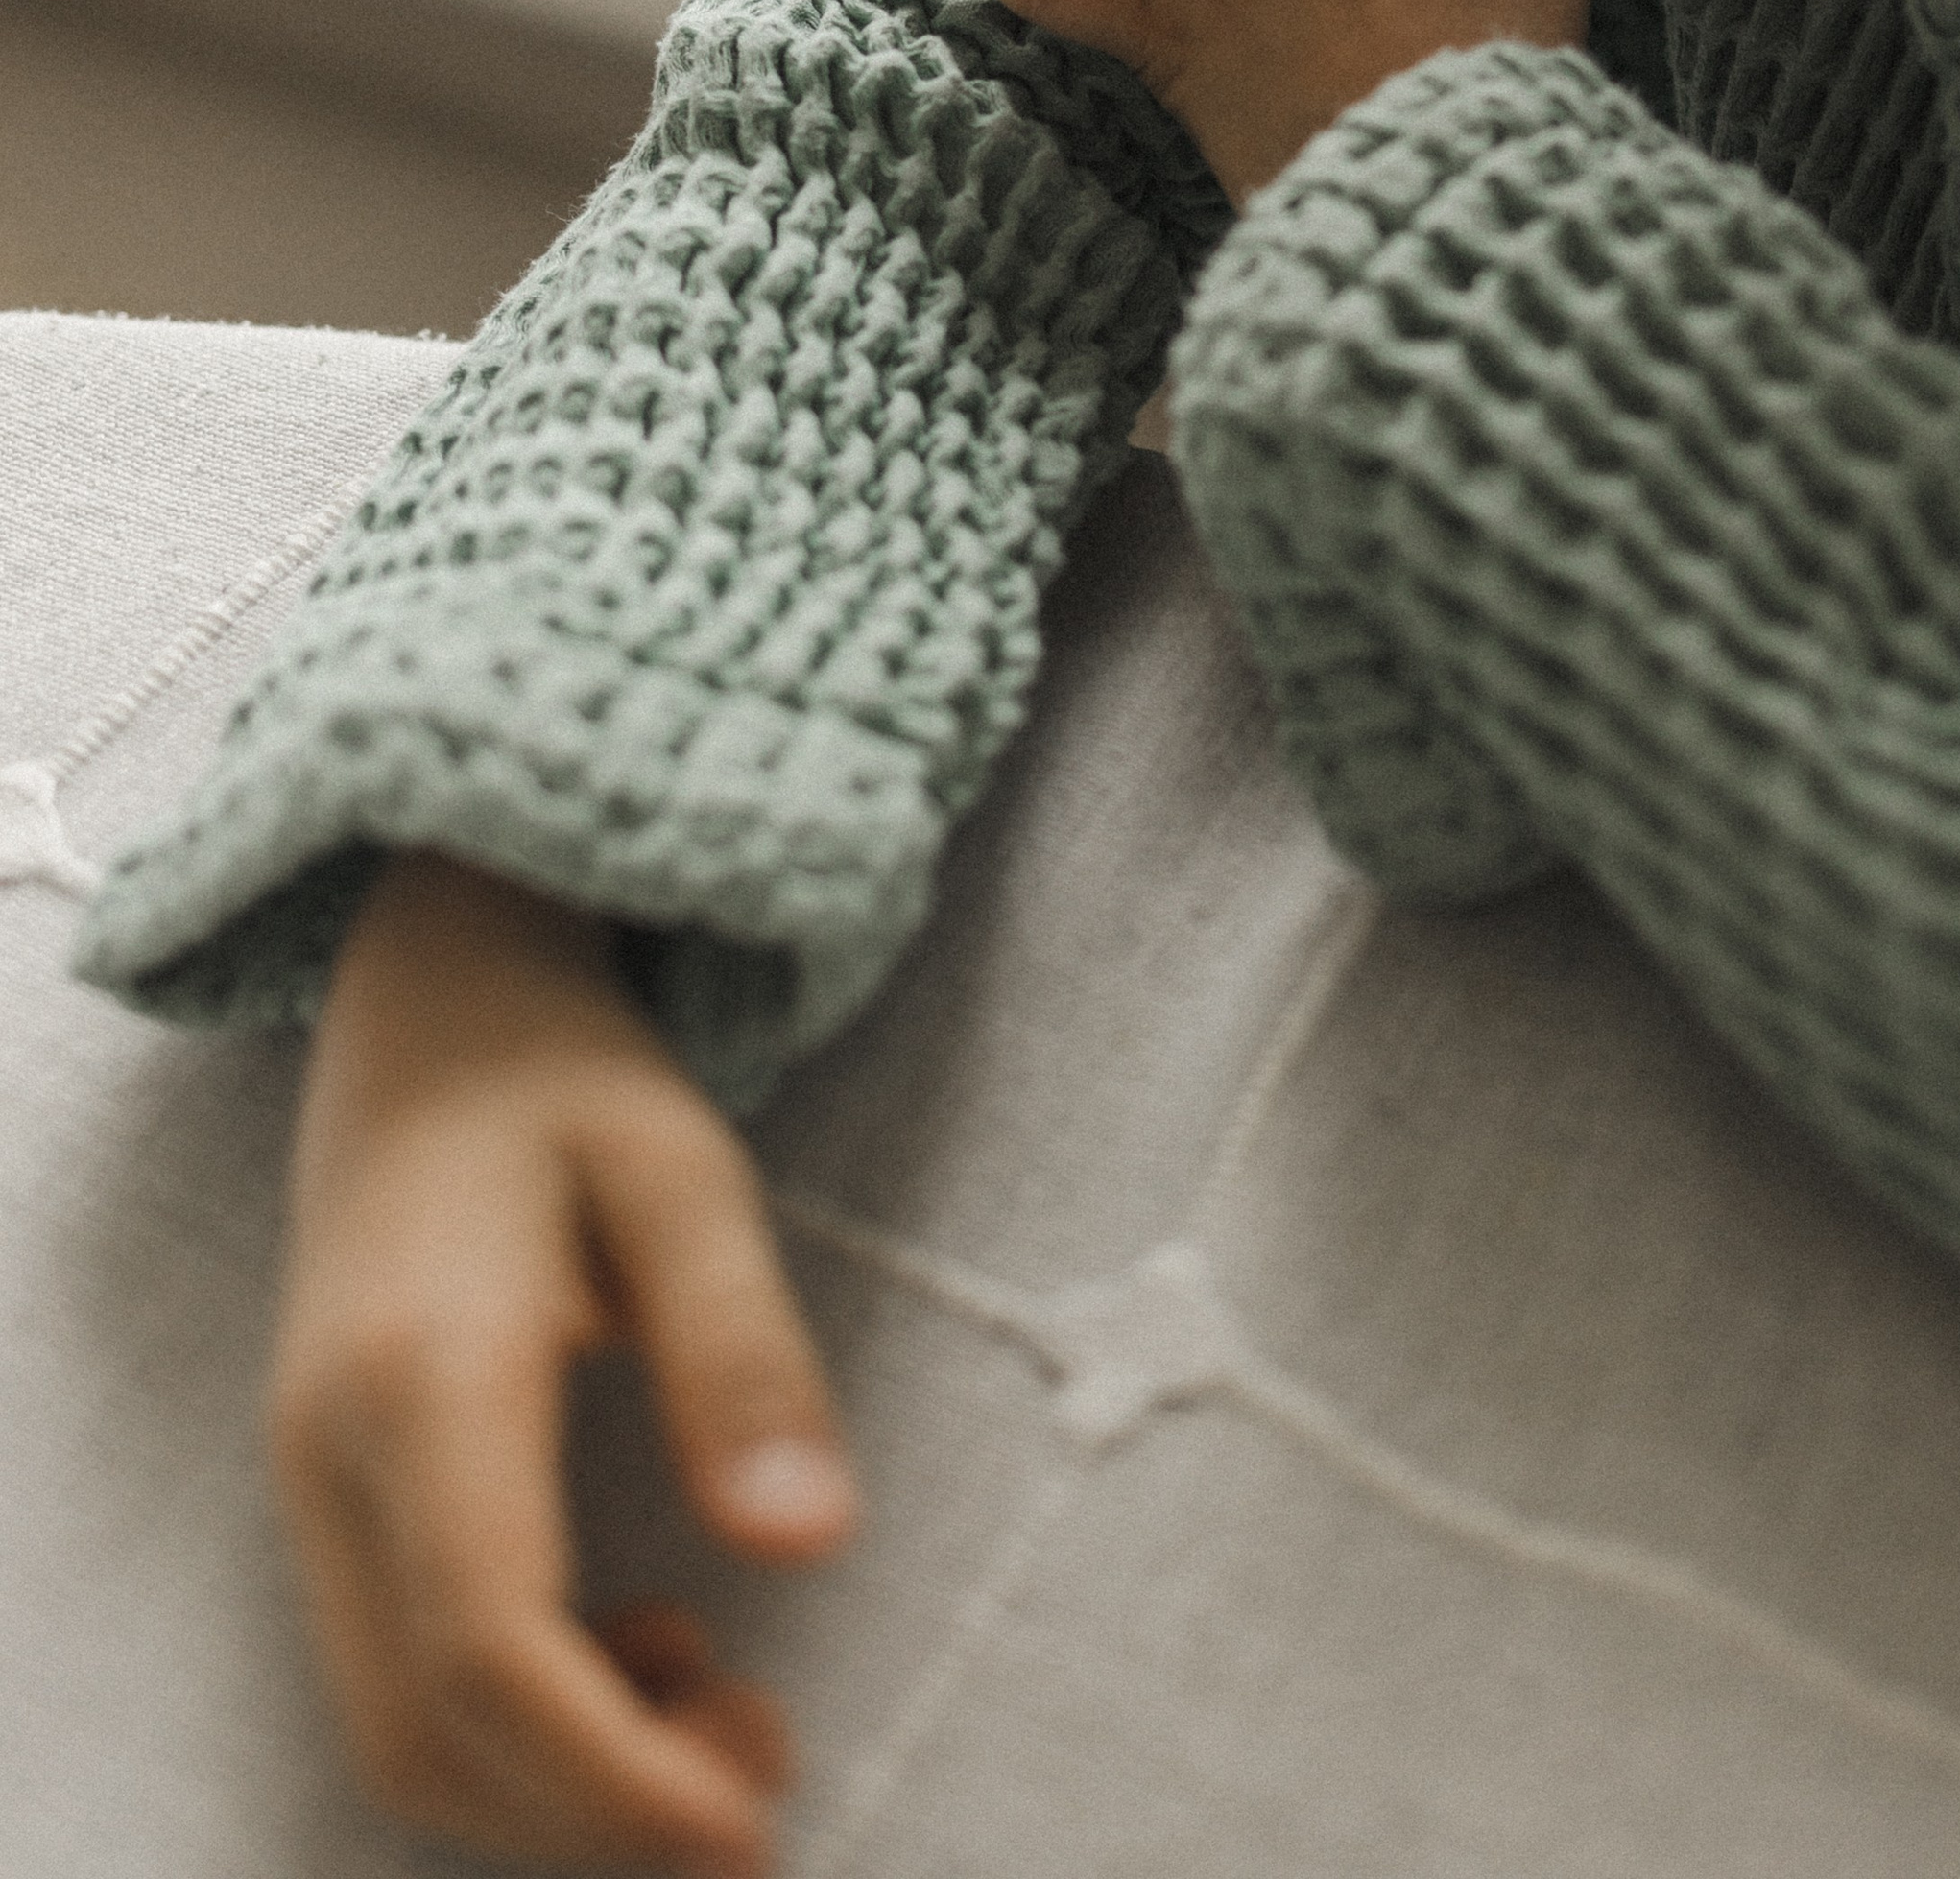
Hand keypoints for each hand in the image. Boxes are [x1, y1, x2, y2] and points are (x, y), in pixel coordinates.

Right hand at [270, 852, 856, 1875]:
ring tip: (726, 1721)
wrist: (430, 997)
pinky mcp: (330, 1493)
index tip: (750, 1828)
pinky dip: (516, 1727)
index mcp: (425, 1372)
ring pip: (398, 1729)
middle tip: (769, 1776)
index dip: (613, 1777)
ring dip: (557, 1785)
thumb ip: (743, 1350)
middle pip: (428, 1730)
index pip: (487, 1646)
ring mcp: (311, 1480)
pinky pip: (397, 1675)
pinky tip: (644, 1654)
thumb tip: (814, 1541)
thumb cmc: (569, 1074)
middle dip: (595, 1810)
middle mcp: (333, 1450)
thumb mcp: (687, 1171)